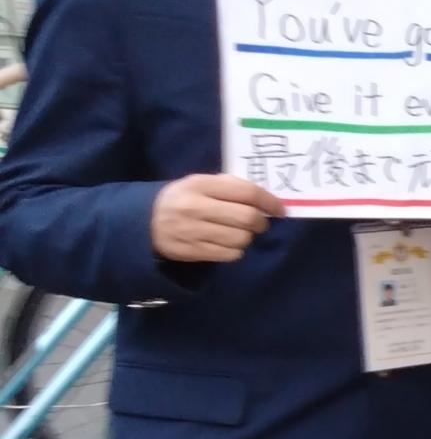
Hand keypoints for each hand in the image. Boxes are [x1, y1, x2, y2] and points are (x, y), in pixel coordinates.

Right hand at [149, 173, 281, 263]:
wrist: (143, 222)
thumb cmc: (182, 199)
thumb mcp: (200, 183)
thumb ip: (229, 186)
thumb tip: (266, 198)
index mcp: (199, 185)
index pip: (246, 192)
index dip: (269, 202)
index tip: (280, 209)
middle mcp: (194, 207)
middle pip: (247, 218)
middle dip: (261, 222)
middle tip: (261, 223)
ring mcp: (191, 231)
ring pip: (240, 239)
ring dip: (247, 237)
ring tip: (239, 232)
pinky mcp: (190, 251)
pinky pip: (228, 255)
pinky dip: (235, 251)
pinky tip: (227, 244)